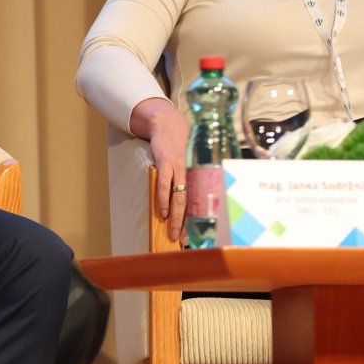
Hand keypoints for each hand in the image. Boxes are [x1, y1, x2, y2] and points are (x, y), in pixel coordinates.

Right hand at [130, 97, 188, 242]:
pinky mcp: (166, 161)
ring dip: (175, 217)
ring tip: (172, 232)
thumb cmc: (180, 144)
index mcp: (200, 174)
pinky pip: (164, 184)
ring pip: (179, 197)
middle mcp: (193, 172)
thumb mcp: (192, 160)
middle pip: (192, 203)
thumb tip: (193, 198)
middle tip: (183, 240)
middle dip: (187, 224)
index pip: (202, 201)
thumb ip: (193, 177)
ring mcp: (179, 167)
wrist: (167, 123)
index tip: (198, 235)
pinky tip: (162, 212)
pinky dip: (164, 199)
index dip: (200, 219)